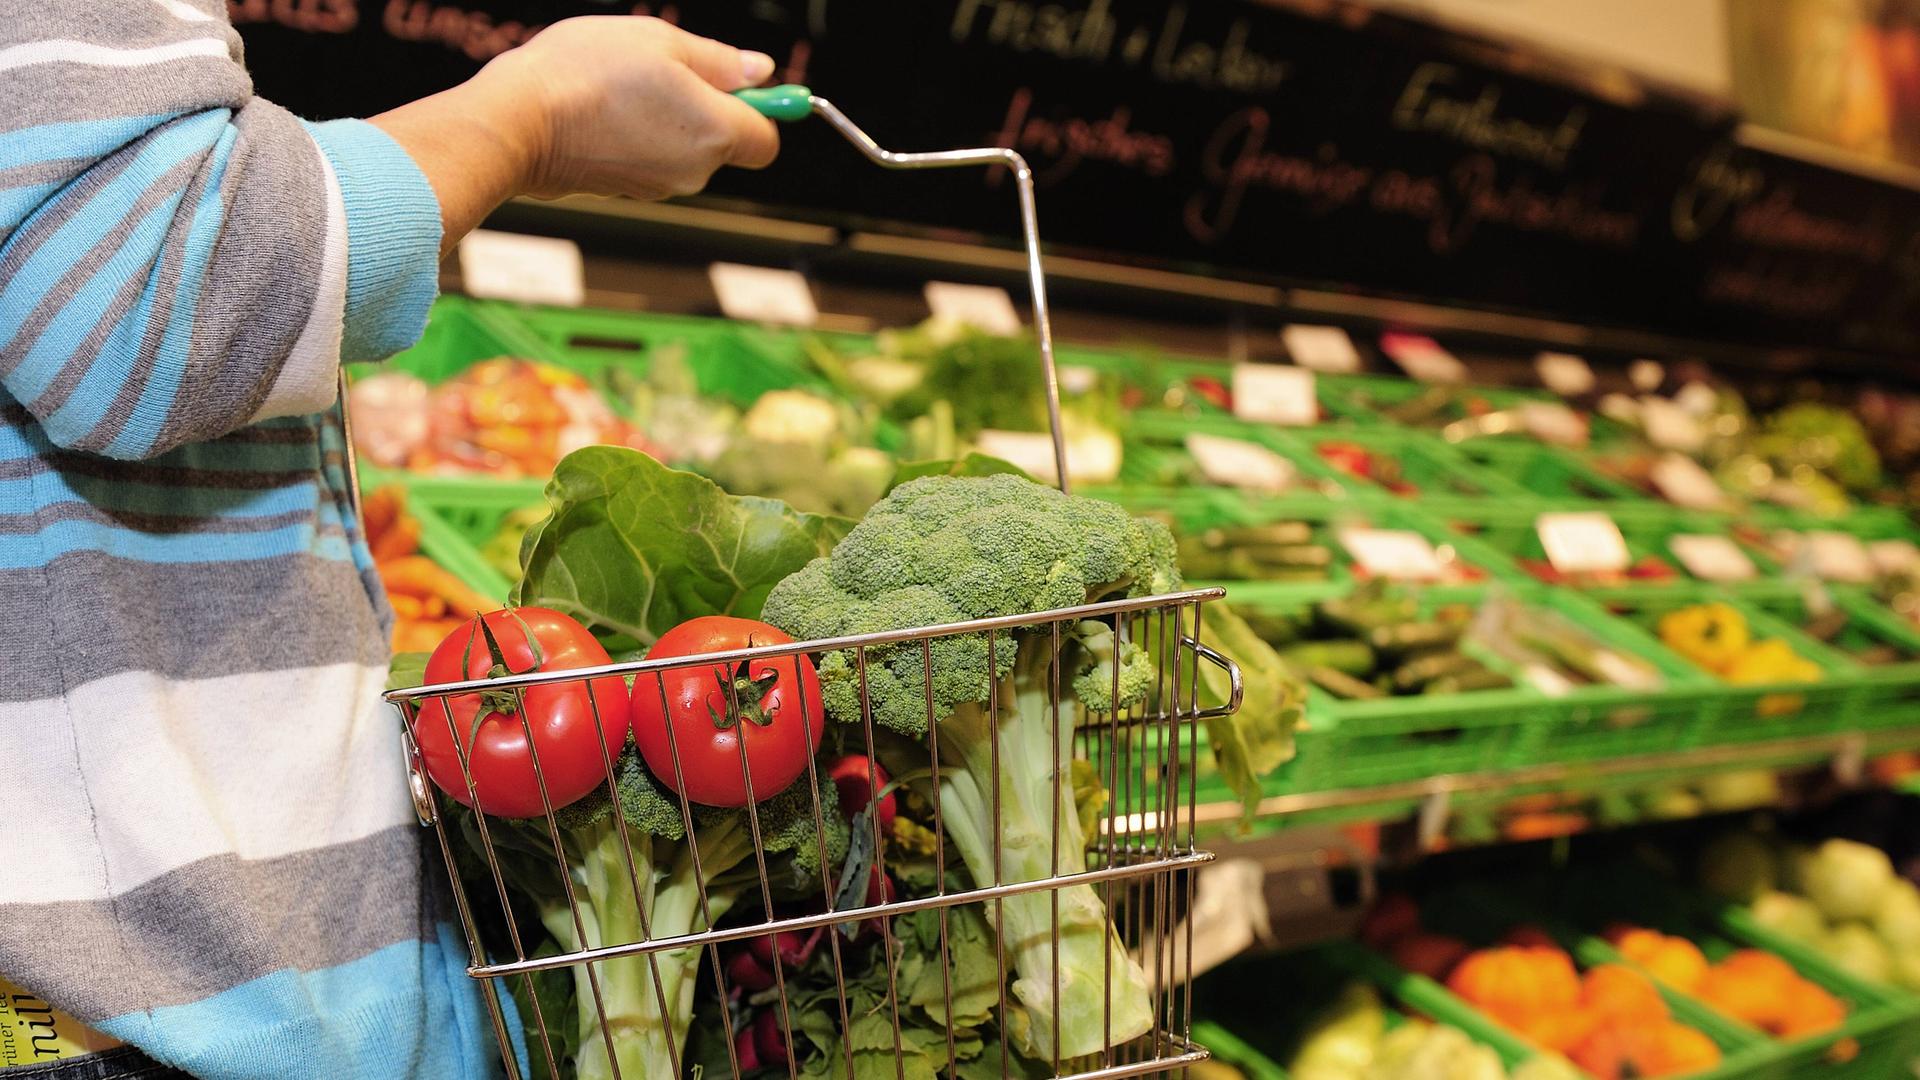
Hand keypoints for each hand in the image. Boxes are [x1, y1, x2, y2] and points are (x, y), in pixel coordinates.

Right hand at [478, 16, 780, 199]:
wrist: (518, 122)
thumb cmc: (586, 75)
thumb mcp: (660, 42)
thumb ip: (718, 60)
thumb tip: (760, 72)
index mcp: (716, 133)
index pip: (767, 139)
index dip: (760, 109)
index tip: (738, 82)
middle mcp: (695, 171)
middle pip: (725, 142)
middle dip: (706, 106)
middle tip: (665, 69)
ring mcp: (660, 186)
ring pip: (685, 149)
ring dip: (667, 117)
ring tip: (624, 85)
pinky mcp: (627, 191)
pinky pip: (651, 159)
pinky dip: (639, 135)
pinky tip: (605, 109)